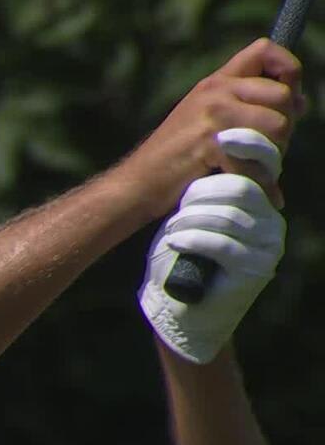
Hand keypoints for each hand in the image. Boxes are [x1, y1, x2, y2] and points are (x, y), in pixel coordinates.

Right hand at [115, 38, 303, 220]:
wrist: (136, 184)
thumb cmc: (175, 158)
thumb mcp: (207, 120)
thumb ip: (247, 106)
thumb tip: (301, 103)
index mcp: (215, 83)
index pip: (265, 50)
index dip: (288, 70)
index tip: (289, 100)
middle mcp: (214, 92)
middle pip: (282, 95)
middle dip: (286, 126)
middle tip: (271, 150)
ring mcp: (211, 116)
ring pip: (276, 126)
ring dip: (276, 154)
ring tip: (260, 170)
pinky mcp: (209, 144)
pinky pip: (255, 159)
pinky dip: (262, 182)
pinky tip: (263, 194)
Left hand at [138, 132, 284, 364]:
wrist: (182, 310)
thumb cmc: (182, 257)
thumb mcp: (194, 213)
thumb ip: (209, 183)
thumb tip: (215, 134)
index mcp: (263, 204)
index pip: (262, 166)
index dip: (244, 148)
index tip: (217, 135)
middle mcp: (273, 223)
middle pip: (241, 188)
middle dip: (202, 191)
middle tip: (177, 206)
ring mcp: (268, 247)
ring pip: (227, 214)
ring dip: (191, 217)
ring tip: (171, 228)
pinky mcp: (253, 270)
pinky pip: (220, 243)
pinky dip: (192, 238)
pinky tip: (175, 240)